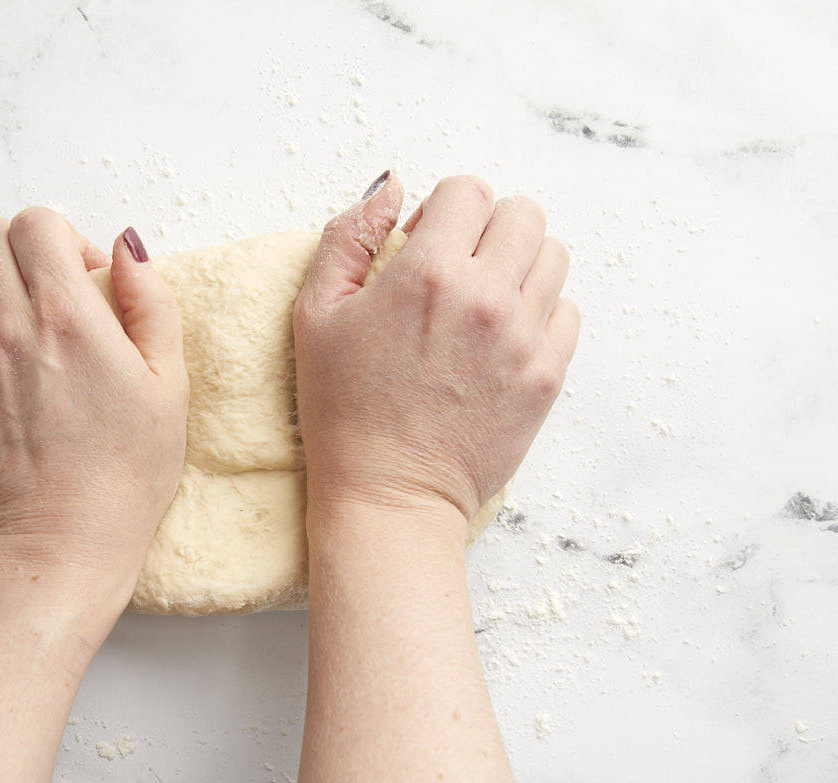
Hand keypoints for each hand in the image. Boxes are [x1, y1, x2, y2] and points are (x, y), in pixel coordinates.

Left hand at [0, 210, 187, 591]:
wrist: (64, 542)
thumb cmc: (127, 471)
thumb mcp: (169, 383)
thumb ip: (151, 302)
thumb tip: (127, 247)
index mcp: (67, 316)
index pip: (37, 222)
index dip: (66, 238)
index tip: (87, 277)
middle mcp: (7, 326)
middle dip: (27, 250)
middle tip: (56, 294)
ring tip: (27, 328)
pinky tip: (0, 362)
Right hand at [293, 172, 578, 521]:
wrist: (390, 495)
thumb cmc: (343, 409)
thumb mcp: (315, 315)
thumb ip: (349, 236)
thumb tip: (390, 186)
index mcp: (427, 273)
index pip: (469, 190)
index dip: (444, 210)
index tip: (426, 244)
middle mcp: (485, 297)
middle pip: (523, 213)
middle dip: (489, 228)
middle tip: (460, 268)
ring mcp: (524, 338)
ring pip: (553, 256)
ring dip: (520, 265)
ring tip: (485, 303)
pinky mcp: (547, 376)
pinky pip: (568, 312)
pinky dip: (541, 314)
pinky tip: (502, 341)